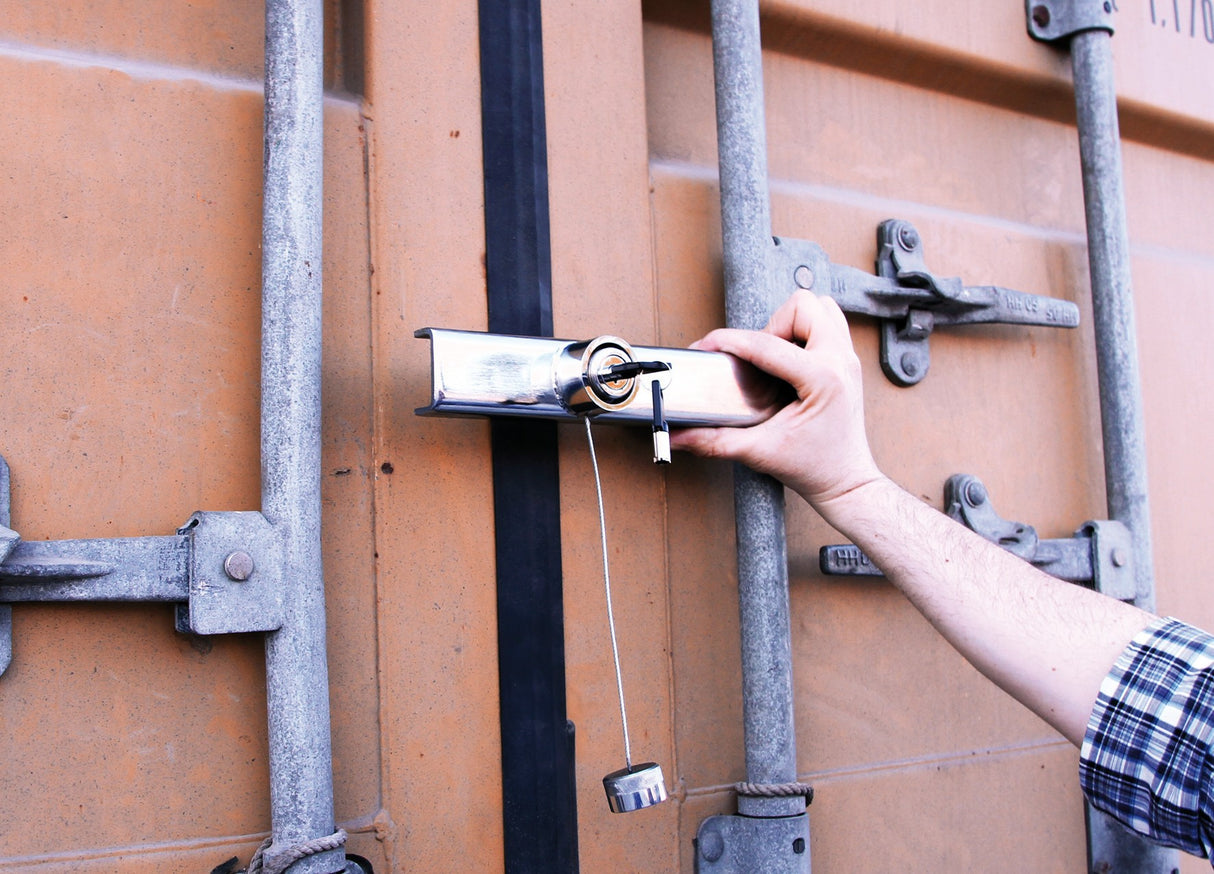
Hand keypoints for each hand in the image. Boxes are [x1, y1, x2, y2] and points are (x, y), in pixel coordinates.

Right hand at [669, 291, 882, 509]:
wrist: (845, 481)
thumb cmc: (816, 467)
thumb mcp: (759, 452)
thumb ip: (714, 441)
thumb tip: (680, 435)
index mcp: (823, 378)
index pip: (766, 344)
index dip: (729, 341)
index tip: (708, 345)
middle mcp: (840, 360)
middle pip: (802, 306)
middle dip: (771, 324)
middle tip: (757, 355)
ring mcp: (848, 358)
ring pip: (820, 307)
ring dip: (792, 321)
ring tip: (775, 352)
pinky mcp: (847, 360)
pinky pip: (828, 322)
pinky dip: (806, 330)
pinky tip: (790, 357)